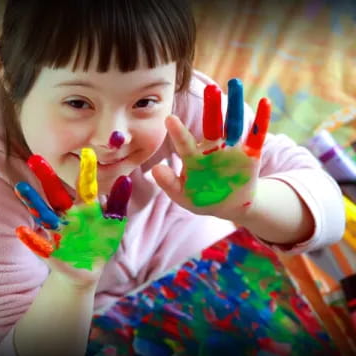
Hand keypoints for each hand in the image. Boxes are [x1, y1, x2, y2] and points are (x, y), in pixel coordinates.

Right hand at [14, 148, 131, 286]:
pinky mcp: (51, 252)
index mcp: (84, 207)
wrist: (88, 270)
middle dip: (46, 178)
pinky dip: (32, 239)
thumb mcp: (114, 222)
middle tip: (35, 158)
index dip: (86, 171)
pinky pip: (40, 245)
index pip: (84, 185)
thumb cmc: (101, 242)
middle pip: (56, 194)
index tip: (87, 151)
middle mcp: (67, 215)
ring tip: (21, 187)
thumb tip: (126, 178)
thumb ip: (118, 202)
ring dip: (33, 202)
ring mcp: (58, 232)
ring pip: (44, 214)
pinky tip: (22, 230)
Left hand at [152, 78, 270, 220]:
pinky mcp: (251, 154)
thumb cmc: (201, 199)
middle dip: (211, 107)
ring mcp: (232, 149)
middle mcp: (212, 148)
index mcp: (194, 157)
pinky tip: (265, 102)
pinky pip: (257, 135)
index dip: (178, 132)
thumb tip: (155, 169)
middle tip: (210, 88)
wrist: (228, 206)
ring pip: (233, 123)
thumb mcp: (182, 195)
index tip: (169, 118)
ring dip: (234, 105)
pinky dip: (262, 120)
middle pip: (212, 124)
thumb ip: (169, 184)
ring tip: (234, 83)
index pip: (185, 143)